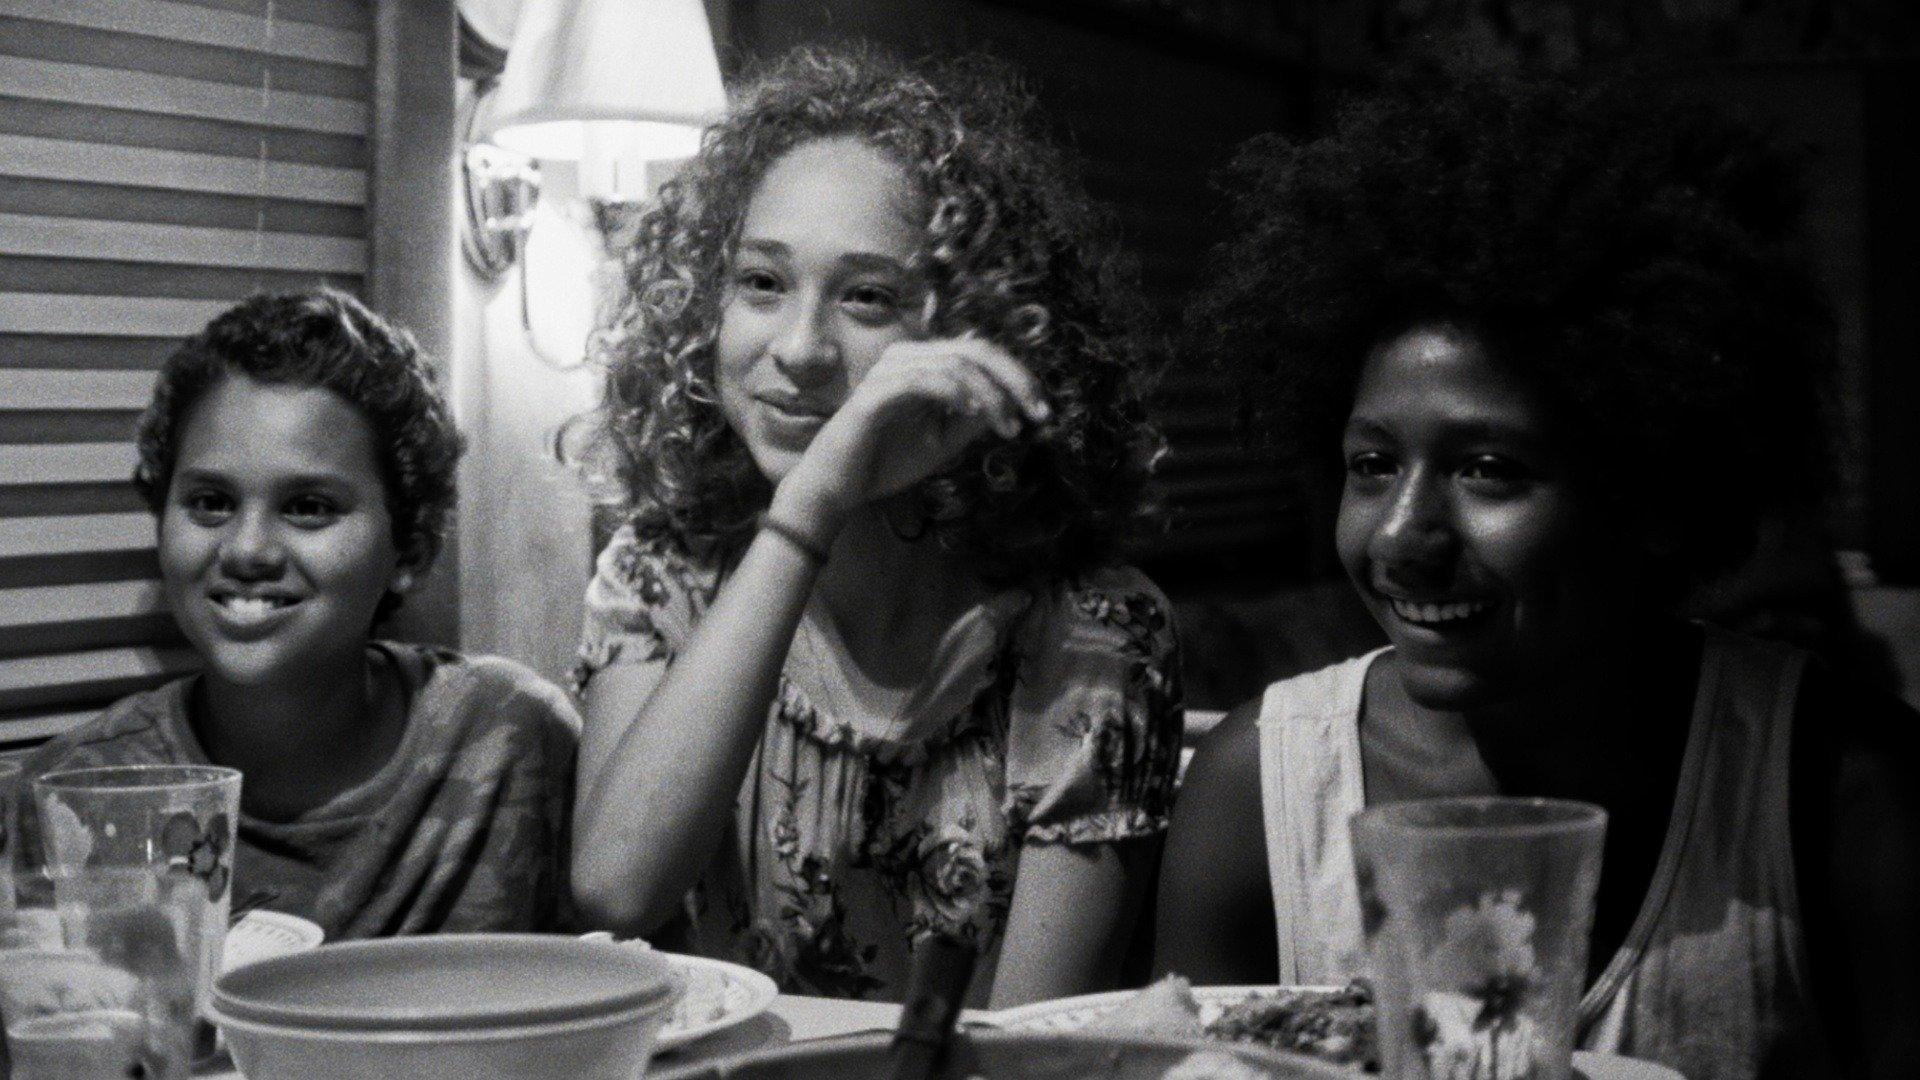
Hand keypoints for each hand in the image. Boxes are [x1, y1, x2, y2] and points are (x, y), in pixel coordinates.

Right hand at [771, 335, 1048, 538]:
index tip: (1041, 412)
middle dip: (1013, 380)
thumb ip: (973, 418)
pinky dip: (953, 393)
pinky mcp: (875, 395)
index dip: (1017, 377)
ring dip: (989, 395)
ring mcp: (889, 372)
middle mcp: (906, 357)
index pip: (979, 353)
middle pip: (974, 350)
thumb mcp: (943, 440)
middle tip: (1036, 414)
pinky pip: (922, 381)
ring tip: (1007, 427)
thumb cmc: (886, 460)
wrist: (838, 486)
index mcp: (923, 363)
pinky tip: (973, 413)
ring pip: (954, 365)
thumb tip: (1011, 400)